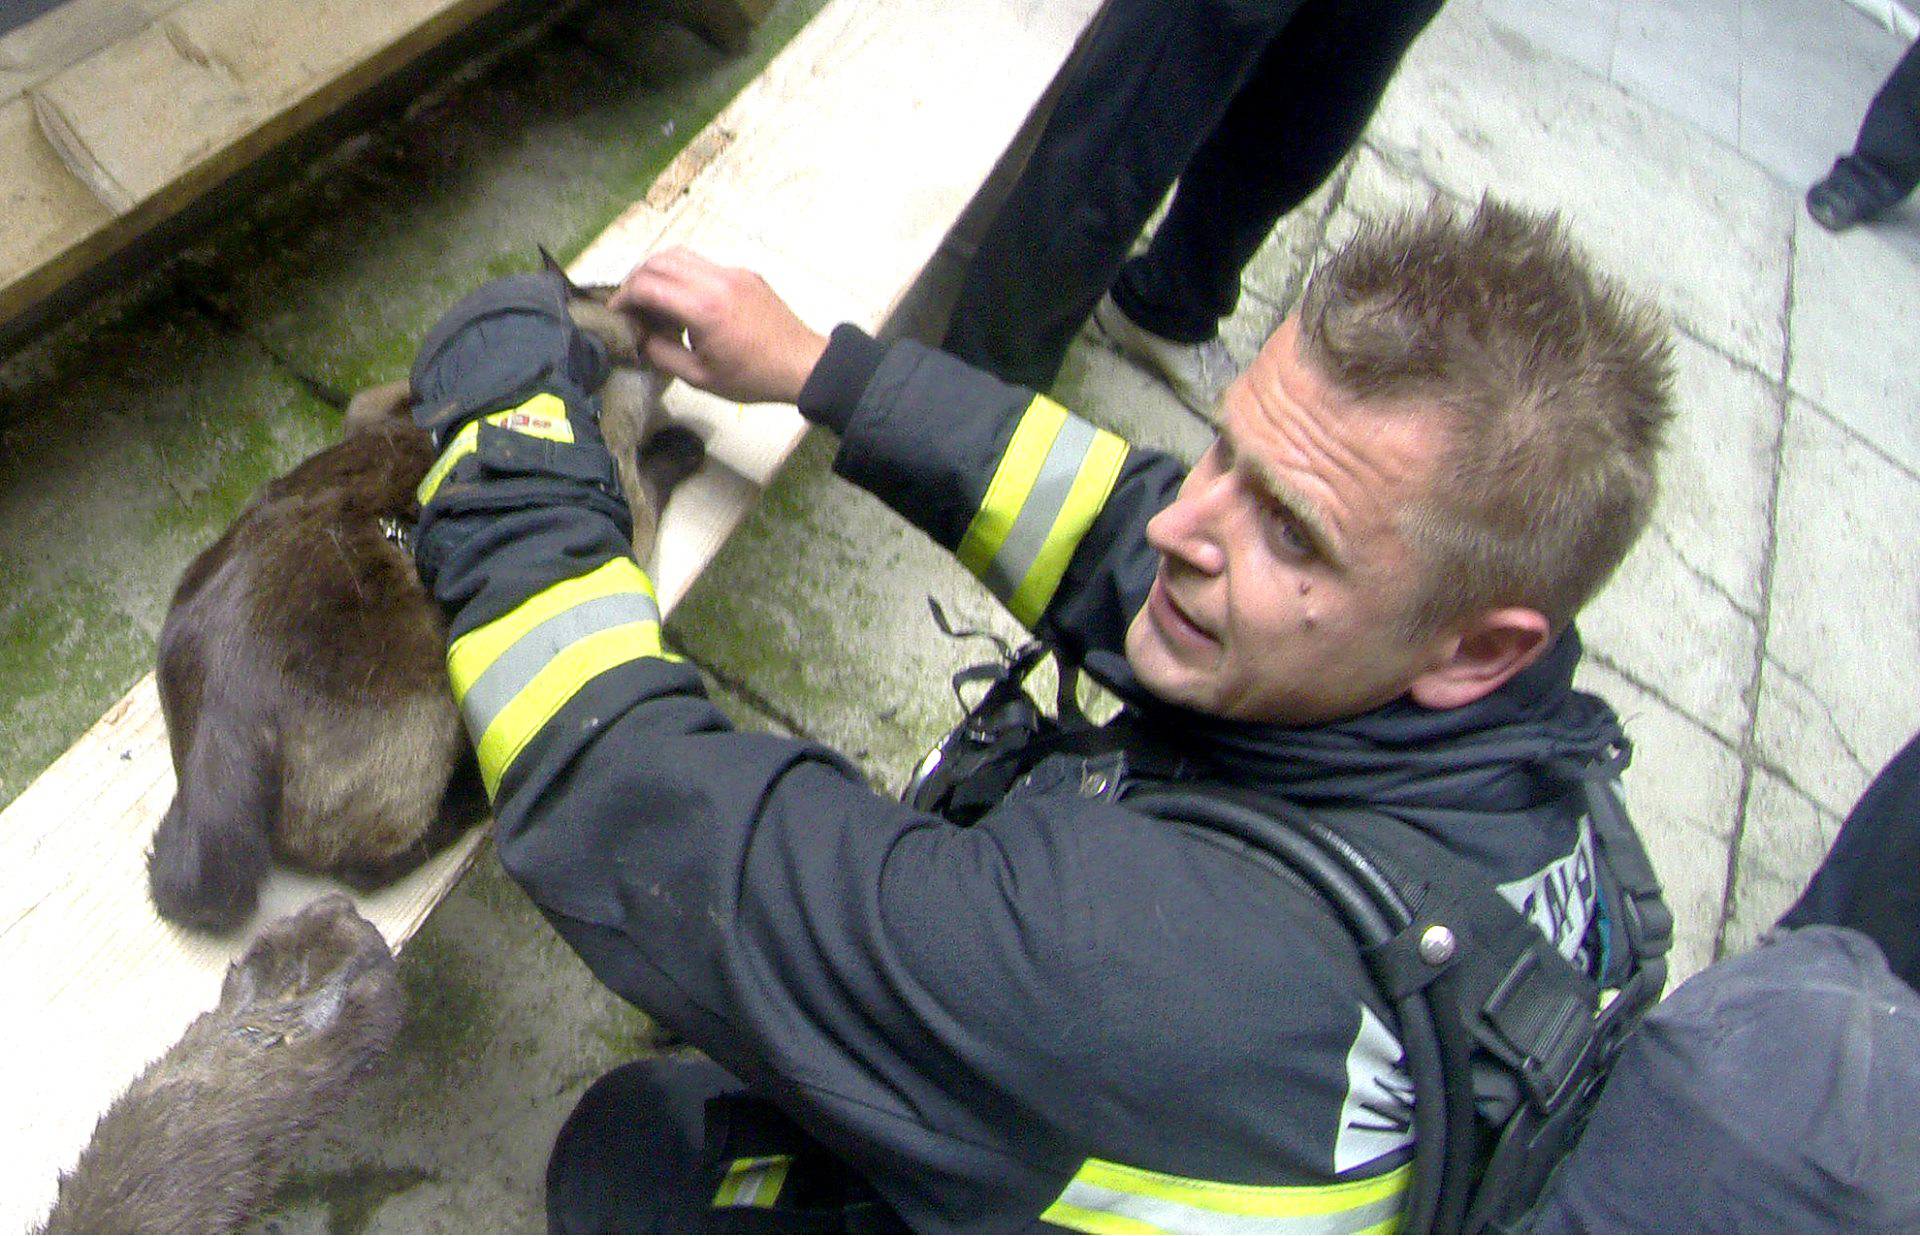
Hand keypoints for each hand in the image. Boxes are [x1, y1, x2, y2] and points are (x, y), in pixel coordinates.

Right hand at [610, 248, 827, 404]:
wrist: (802, 365)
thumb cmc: (752, 377)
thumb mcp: (699, 377)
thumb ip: (661, 353)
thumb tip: (637, 337)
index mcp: (704, 307)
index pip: (647, 284)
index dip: (623, 297)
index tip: (616, 313)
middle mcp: (716, 280)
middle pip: (659, 260)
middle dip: (636, 279)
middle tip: (630, 305)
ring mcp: (732, 272)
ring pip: (681, 254)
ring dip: (658, 271)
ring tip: (652, 299)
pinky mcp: (744, 273)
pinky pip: (704, 264)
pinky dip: (683, 275)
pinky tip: (684, 302)